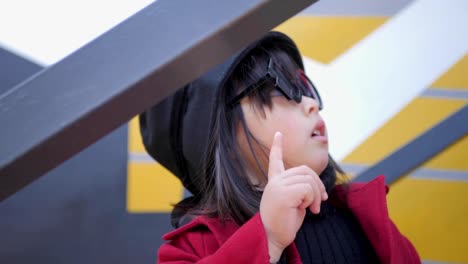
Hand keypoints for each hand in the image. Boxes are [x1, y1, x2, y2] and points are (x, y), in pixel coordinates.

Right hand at [259, 132, 327, 261]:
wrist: (273, 236)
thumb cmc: (284, 222)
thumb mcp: (294, 202)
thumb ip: (300, 188)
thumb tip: (317, 186)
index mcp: (275, 182)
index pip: (275, 160)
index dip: (277, 147)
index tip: (279, 134)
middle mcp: (275, 181)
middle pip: (305, 171)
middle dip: (318, 185)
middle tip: (321, 202)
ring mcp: (278, 185)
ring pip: (309, 180)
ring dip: (316, 196)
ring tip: (312, 209)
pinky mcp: (284, 192)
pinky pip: (308, 189)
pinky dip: (312, 200)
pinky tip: (306, 210)